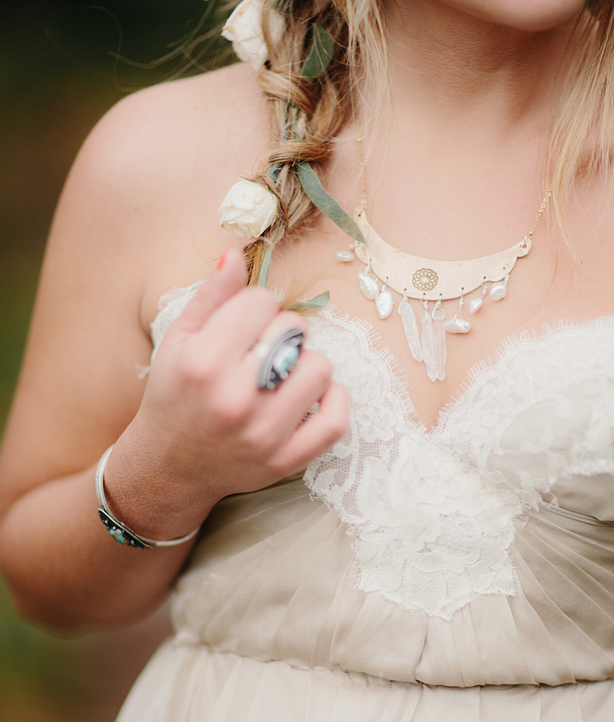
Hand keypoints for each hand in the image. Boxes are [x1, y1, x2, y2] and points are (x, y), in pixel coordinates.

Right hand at [106, 249, 347, 537]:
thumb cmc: (174, 396)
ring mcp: (263, 434)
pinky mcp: (285, 460)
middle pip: (294, 331)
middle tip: (263, 350)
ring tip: (283, 375)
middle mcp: (234, 398)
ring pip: (321, 368)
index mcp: (203, 362)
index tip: (245, 324)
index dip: (256, 307)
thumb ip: (211, 297)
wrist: (169, 467)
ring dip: (306, 365)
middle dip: (282, 332)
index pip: (262, 301)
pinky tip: (311, 396)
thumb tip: (236, 254)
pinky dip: (333, 400)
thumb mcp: (179, 341)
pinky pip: (336, 419)